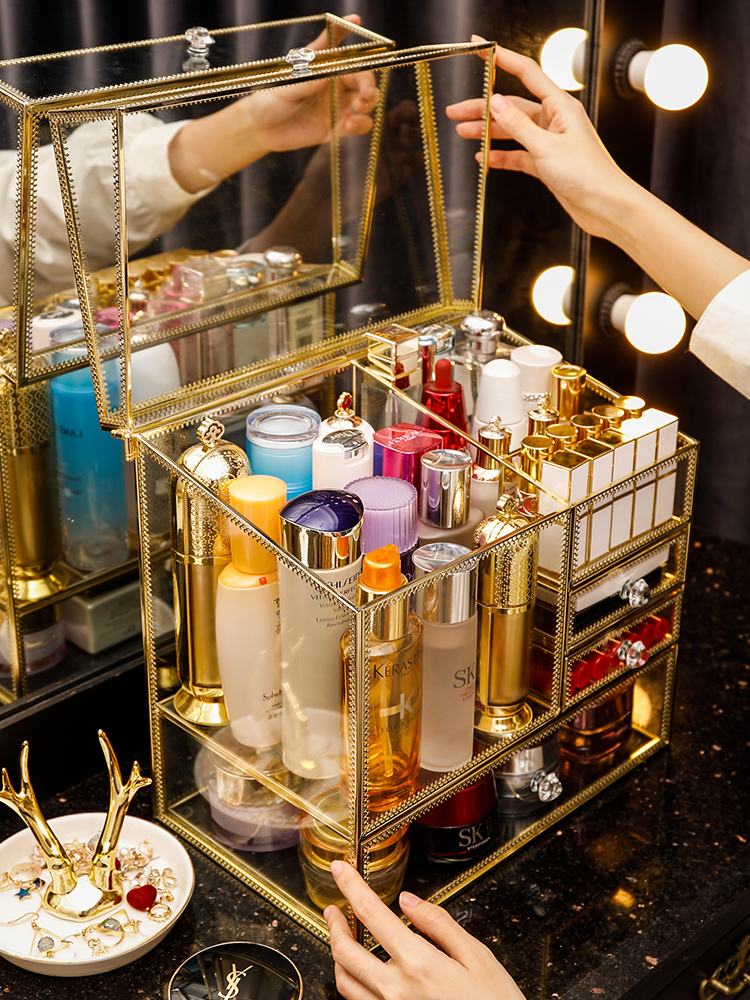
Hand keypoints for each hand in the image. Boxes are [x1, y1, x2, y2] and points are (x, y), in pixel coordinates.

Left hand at [169, 15, 378, 193]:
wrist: (262, 129)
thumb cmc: (270, 99)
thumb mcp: (284, 84)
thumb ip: (306, 80)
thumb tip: (327, 75)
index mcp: (323, 66)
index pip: (339, 45)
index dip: (347, 30)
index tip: (355, 20)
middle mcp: (335, 83)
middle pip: (362, 76)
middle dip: (369, 83)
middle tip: (366, 94)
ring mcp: (338, 105)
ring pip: (366, 99)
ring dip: (369, 102)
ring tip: (359, 108)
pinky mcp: (338, 127)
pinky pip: (358, 124)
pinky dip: (361, 124)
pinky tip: (350, 126)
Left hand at [325, 860, 525, 999]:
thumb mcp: (477, 957)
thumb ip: (439, 924)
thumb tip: (410, 901)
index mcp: (418, 964)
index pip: (372, 914)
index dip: (351, 886)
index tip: (341, 869)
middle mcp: (396, 990)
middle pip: (345, 950)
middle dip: (334, 922)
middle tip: (333, 906)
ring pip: (344, 981)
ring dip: (337, 953)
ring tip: (341, 935)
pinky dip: (351, 982)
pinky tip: (359, 971)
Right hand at [445, 40, 636, 241]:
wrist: (605, 206)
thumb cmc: (589, 174)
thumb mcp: (546, 147)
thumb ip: (519, 125)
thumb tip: (497, 102)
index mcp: (560, 106)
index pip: (526, 74)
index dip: (501, 59)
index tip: (481, 49)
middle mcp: (555, 120)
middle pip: (512, 107)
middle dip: (483, 108)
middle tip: (456, 111)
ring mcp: (550, 142)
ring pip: (512, 131)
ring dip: (487, 132)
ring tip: (463, 133)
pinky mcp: (547, 163)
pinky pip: (518, 155)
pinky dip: (501, 156)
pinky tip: (485, 158)